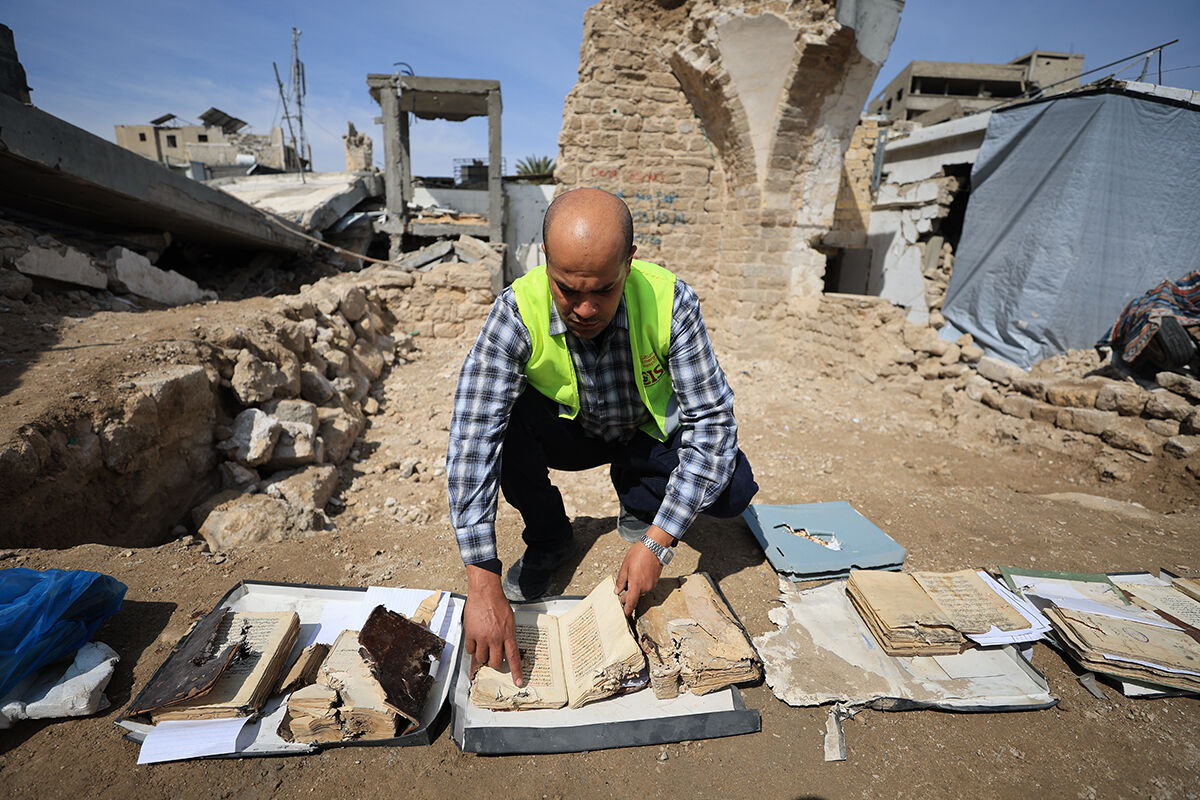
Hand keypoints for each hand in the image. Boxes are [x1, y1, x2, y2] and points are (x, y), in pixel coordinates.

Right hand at [463, 565, 523, 686]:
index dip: (516, 672)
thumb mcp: (510, 621)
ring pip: (481, 658)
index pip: (514, 658)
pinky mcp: (471, 634)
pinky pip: (471, 650)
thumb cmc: (498, 604)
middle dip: (494, 663)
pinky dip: (472, 648)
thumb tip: (506, 648)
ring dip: (482, 655)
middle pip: (495, 662)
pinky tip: (475, 640)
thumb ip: (508, 635)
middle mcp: (496, 638)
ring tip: (483, 645)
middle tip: (493, 657)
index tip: (518, 683)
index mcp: (508, 635)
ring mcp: (483, 637)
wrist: (485, 593)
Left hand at [614, 524, 670, 615]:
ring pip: (640, 591)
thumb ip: (621, 581)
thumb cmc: (639, 554)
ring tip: (630, 579)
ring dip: (635, 589)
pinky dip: (641, 584)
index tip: (625, 614)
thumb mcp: (625, 566)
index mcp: (636, 585)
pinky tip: (637, 576)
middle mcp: (645, 587)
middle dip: (628, 596)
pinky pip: (646, 586)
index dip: (627, 610)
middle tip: (622, 593)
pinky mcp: (655, 580)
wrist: (654, 547)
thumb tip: (617, 591)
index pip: (631, 602)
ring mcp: (651, 584)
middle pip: (635, 597)